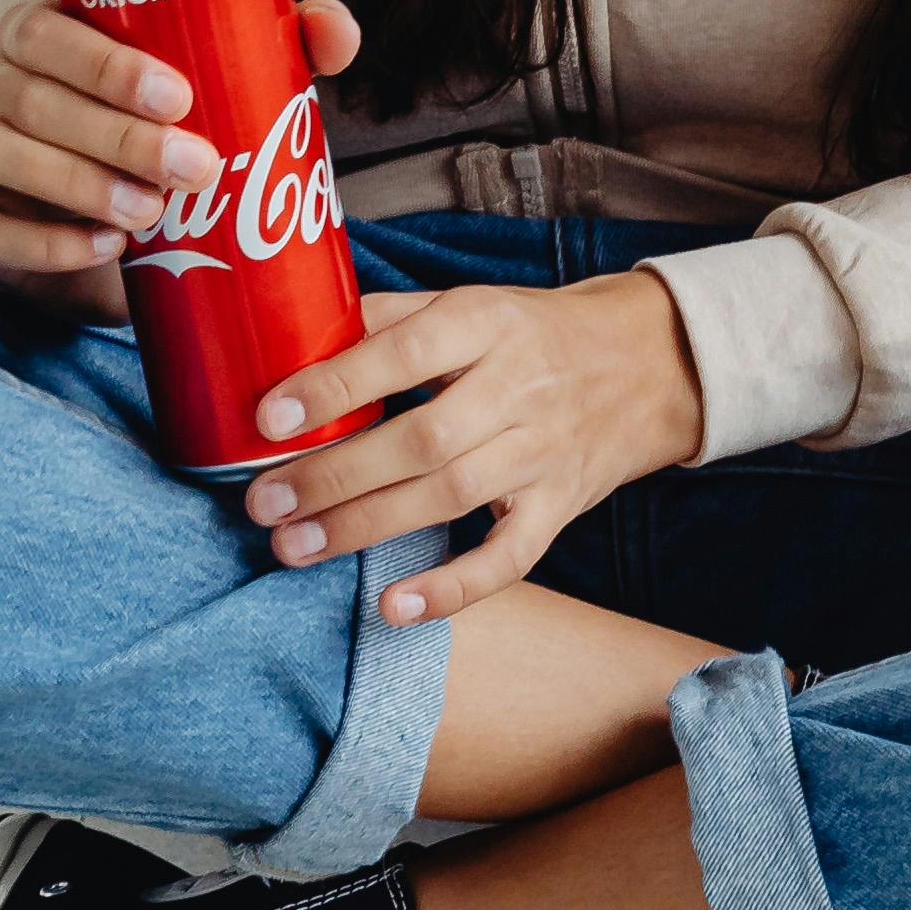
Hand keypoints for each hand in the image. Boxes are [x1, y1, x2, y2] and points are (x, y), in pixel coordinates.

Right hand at [0, 0, 367, 311]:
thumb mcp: (227, 85)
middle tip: (194, 168)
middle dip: (112, 133)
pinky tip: (104, 248)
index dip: (103, 61)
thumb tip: (334, 28)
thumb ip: (281, 44)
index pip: (46, 29)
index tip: (180, 96)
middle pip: (28, 95)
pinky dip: (45, 242)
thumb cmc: (174, 131)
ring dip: (76, 184)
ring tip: (152, 214)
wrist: (130, 232)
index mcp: (46, 36)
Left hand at [234, 270, 709, 626]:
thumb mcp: (468, 302)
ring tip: (294, 547)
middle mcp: (519, 388)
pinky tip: (395, 607)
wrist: (646, 365)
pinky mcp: (559, 507)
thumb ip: (386, 318)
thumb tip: (289, 335)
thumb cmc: (529, 334)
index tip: (269, 418)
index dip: (337, 386)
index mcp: (487, 322)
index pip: (407, 353)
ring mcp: (543, 453)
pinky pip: (509, 558)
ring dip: (365, 526)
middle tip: (264, 504)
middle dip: (334, 475)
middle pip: (422, 439)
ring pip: (450, 496)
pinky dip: (453, 588)